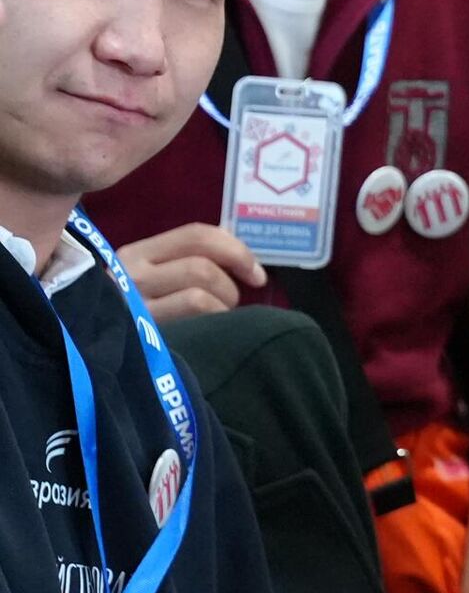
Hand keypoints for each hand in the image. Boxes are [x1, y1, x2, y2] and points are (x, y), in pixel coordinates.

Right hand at [120, 223, 266, 320]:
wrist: (87, 357)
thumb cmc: (131, 311)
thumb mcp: (151, 277)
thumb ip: (187, 257)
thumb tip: (234, 242)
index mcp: (137, 253)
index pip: (196, 235)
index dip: (236, 250)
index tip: (256, 274)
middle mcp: (130, 273)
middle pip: (202, 265)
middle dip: (231, 285)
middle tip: (232, 302)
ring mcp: (133, 304)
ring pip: (200, 290)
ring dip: (223, 305)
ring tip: (215, 318)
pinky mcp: (141, 330)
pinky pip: (194, 312)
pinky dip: (214, 320)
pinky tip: (209, 332)